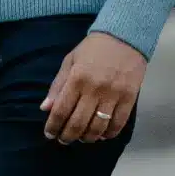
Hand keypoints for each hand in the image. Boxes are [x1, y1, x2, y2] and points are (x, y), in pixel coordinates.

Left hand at [41, 30, 146, 145]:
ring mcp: (113, 94)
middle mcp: (94, 89)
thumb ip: (57, 85)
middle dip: (68, 136)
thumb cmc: (93, 49)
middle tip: (64, 139)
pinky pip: (118, 123)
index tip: (49, 134)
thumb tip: (45, 108)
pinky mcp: (129, 97)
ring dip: (87, 138)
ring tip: (82, 138)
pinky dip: (108, 134)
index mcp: (77, 78)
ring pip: (98, 127)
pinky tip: (102, 134)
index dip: (53, 126)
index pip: (61, 110)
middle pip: (78, 123)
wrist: (125, 36)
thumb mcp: (70, 61)